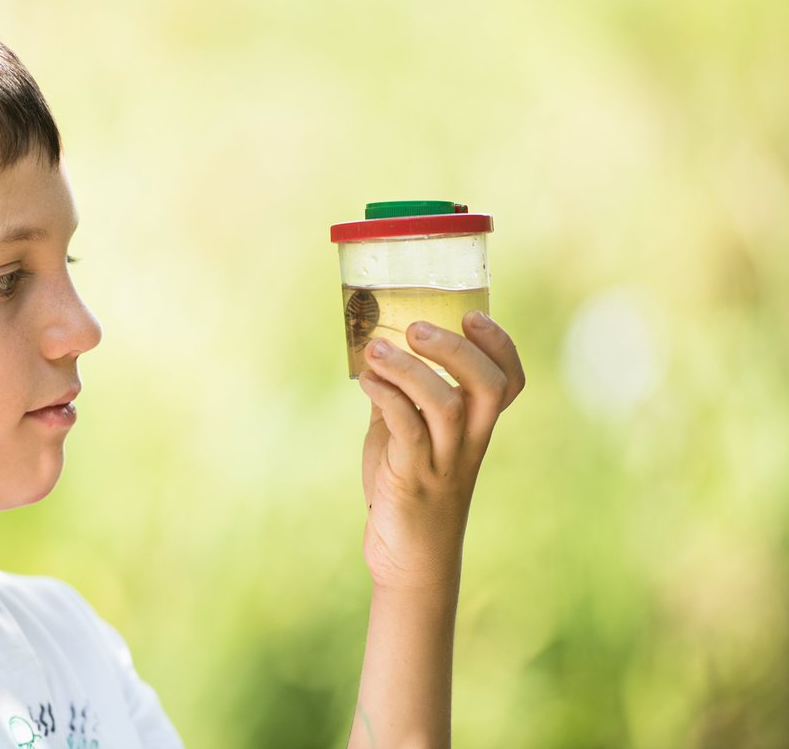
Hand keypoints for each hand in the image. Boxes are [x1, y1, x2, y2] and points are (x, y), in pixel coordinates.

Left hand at [358, 310, 523, 591]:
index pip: (509, 382)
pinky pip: (408, 431)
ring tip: (375, 348)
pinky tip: (367, 382)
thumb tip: (376, 354)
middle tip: (417, 327)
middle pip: (487, 387)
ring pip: (445, 405)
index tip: (472, 315)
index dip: (500, 346)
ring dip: (409, 369)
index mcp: (475, 429)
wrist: (409, 561)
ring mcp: (443, 462)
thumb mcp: (406, 437)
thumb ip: (401, 398)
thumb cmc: (407, 491)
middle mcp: (468, 443)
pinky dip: (387, 398)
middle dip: (456, 350)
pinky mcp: (413, 479)